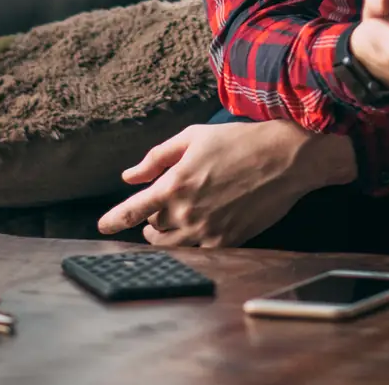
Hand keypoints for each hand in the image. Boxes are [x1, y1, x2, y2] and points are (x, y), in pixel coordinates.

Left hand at [95, 120, 354, 247]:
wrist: (285, 159)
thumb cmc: (240, 142)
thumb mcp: (194, 137)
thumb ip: (157, 158)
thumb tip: (130, 176)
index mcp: (175, 184)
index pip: (133, 210)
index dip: (113, 220)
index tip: (103, 226)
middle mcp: (187, 212)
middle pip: (152, 229)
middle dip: (150, 220)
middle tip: (157, 209)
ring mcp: (207, 230)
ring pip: (171, 244)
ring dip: (165, 234)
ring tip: (172, 221)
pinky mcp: (227, 241)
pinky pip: (198, 250)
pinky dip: (192, 240)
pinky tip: (201, 224)